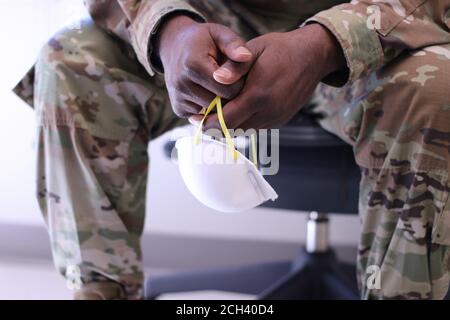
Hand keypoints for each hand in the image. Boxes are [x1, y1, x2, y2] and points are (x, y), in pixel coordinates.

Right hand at [156, 15, 252, 117]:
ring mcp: (178, 98)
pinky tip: (209, 93)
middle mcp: (182, 83)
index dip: (239, 84)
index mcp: (193, 64)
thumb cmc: (203, 39)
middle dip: (230, 95)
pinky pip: (203, 117)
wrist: (174, 46)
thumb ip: (234, 45)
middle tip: (232, 81)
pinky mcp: (178, 109)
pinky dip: (209, 109)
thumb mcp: (219, 34)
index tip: (239, 74)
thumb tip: (246, 57)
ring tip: (221, 86)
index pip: (228, 90)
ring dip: (220, 104)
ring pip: (212, 113)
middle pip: (220, 104)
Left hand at [197, 23, 345, 128]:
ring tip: (218, 112)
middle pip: (233, 129)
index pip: (226, 120)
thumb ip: (234, 67)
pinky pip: (257, 127)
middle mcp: (269, 111)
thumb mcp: (254, 50)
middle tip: (202, 117)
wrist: (312, 56)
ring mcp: (277, 118)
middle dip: (216, 125)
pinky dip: (244, 122)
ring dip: (230, 124)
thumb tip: (216, 78)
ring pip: (245, 130)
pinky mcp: (281, 120)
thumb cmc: (280, 49)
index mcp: (259, 94)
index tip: (196, 117)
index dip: (208, 122)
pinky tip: (239, 109)